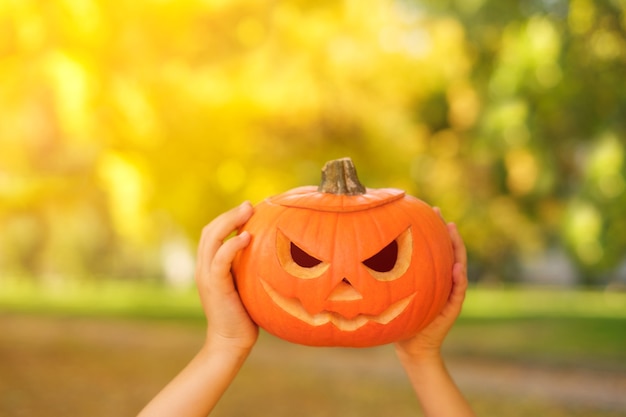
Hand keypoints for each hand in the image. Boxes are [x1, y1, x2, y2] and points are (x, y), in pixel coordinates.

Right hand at [195, 201, 257, 352]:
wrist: (231, 342)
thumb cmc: (245, 315)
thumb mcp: (247, 284)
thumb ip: (251, 267)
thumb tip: (277, 251)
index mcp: (209, 266)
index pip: (212, 233)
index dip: (227, 218)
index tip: (248, 208)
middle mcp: (204, 267)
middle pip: (210, 230)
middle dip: (229, 214)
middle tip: (249, 205)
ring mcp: (207, 276)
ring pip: (211, 239)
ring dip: (229, 221)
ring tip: (248, 211)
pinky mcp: (214, 285)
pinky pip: (219, 259)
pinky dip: (232, 245)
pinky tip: (247, 237)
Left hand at [395, 208, 467, 358]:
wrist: (411, 344)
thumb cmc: (397, 316)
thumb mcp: (391, 291)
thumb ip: (385, 275)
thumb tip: (360, 252)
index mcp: (430, 274)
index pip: (433, 247)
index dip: (431, 228)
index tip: (427, 209)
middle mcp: (442, 280)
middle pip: (448, 250)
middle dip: (445, 231)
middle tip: (440, 213)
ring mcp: (450, 292)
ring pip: (459, 265)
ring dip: (457, 248)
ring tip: (452, 231)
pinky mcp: (453, 306)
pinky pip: (459, 290)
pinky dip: (459, 278)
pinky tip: (456, 267)